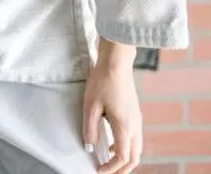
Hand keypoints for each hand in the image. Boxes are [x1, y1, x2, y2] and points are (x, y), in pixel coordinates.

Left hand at [83, 40, 142, 173]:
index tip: (97, 169)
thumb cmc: (102, 82)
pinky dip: (126, 149)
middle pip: (133, 157)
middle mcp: (135, 126)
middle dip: (121, 169)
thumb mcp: (90, 105)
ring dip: (124, 160)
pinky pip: (135, 139)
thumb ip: (90, 128)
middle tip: (105, 172)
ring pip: (136, 149)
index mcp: (124, 125)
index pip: (122, 156)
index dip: (110, 167)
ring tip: (108, 162)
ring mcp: (138, 120)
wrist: (116, 64)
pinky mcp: (135, 115)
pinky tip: (111, 145)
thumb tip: (90, 147)